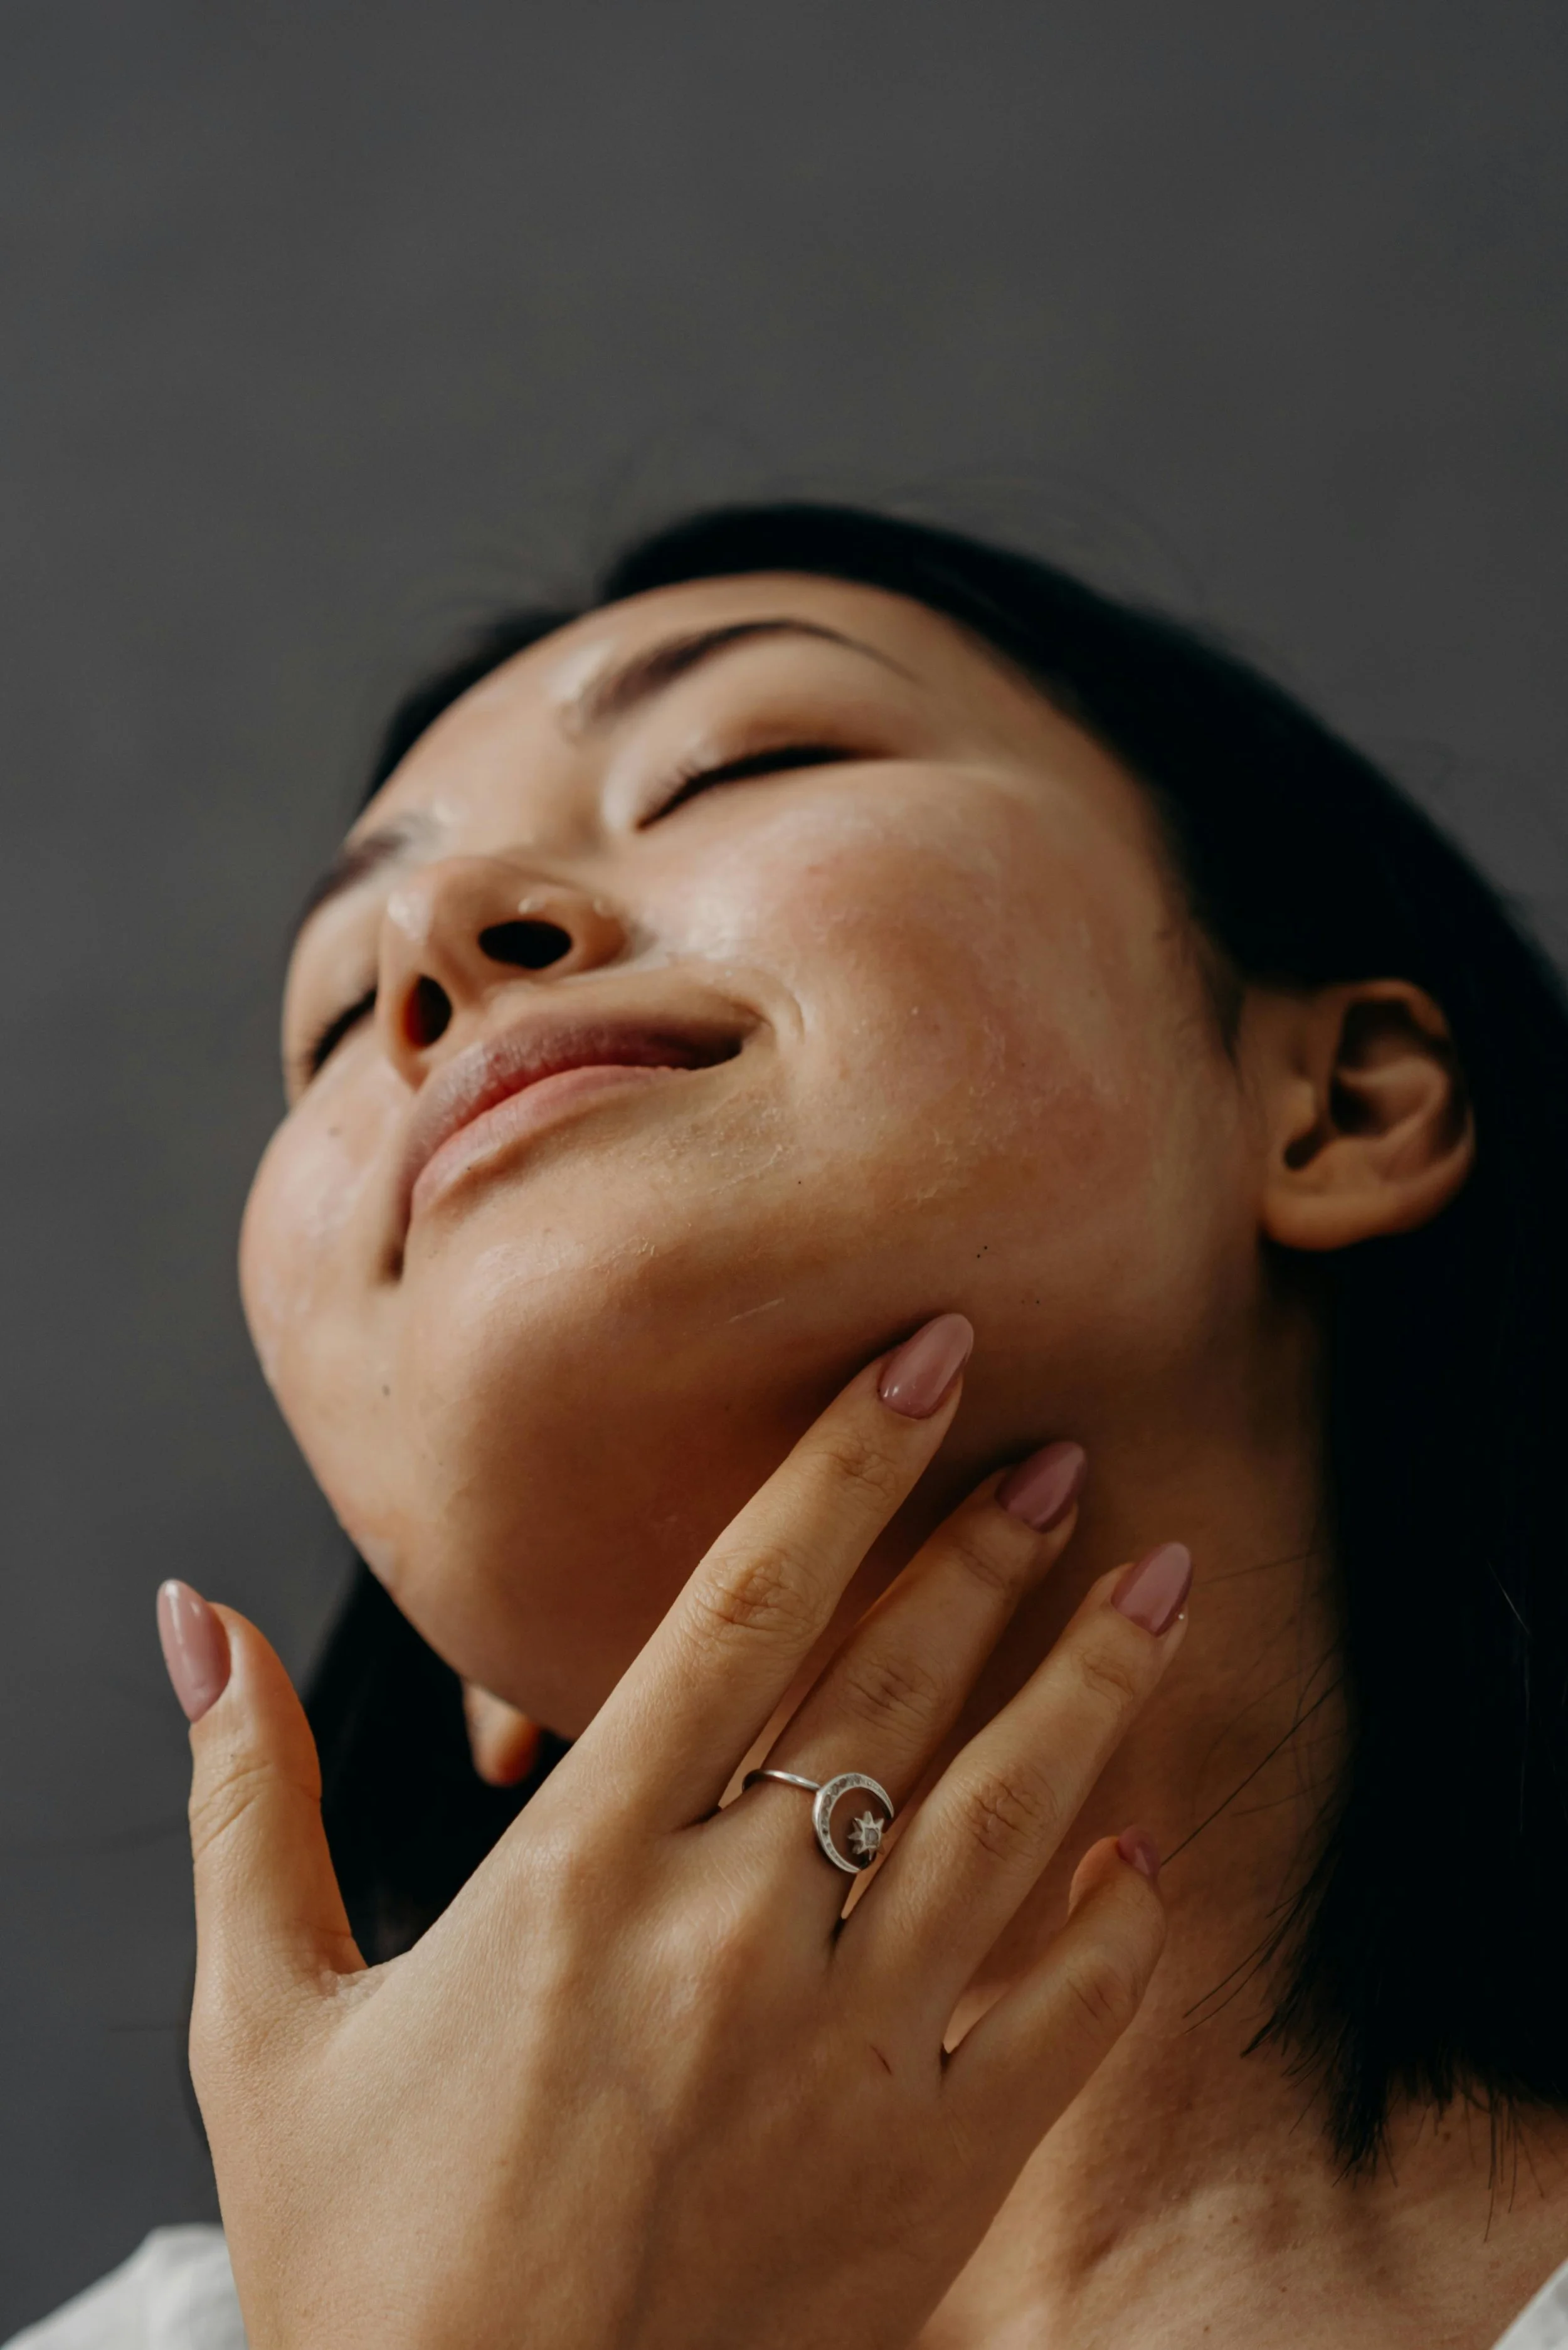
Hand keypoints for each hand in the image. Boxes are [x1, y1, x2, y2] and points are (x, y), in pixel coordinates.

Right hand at [162, 1314, 1189, 2349]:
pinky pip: (1058, 2022)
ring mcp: (848, 2055)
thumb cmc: (366, 2267)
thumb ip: (254, 1803)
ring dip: (1095, 1690)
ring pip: (1008, 1821)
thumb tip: (196, 1620)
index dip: (845, 1468)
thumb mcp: (267, 2026)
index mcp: (581, 1876)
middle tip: (1066, 1452)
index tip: (924, 1362)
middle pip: (895, 1687)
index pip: (744, 1608)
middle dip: (989, 1552)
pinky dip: (1113, 1930)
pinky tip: (1138, 1853)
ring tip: (1167, 1584)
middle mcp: (732, 1937)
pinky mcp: (926, 2177)